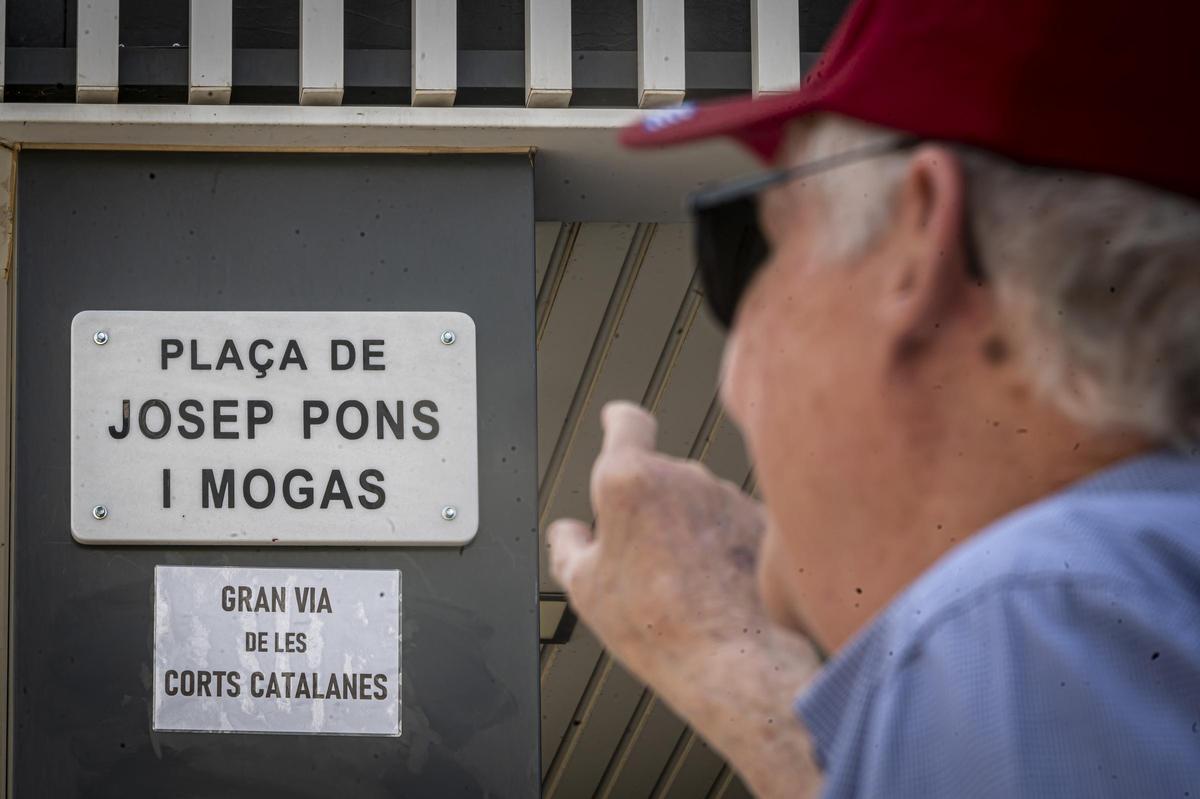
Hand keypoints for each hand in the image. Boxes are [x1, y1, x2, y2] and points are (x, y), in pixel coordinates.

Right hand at [549, 401, 824, 798]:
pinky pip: (732, 524)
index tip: (617, 418)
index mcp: (629, 479)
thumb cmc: (655, 623)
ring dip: (688, 528)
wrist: (734, 657)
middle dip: (650, 507)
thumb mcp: (583, 588)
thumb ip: (567, 547)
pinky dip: (723, 546)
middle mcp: (683, 474)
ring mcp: (727, 495)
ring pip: (698, 502)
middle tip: (642, 565)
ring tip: (683, 588)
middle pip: (660, 476)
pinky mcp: (762, 520)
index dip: (619, 420)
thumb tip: (568, 533)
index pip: (627, 423)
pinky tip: (719, 589)